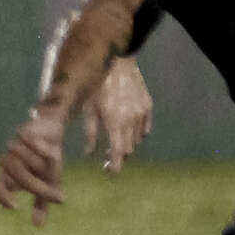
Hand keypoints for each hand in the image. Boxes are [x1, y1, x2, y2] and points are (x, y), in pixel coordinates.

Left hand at [0, 108, 69, 226]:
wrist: (51, 131)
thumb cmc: (46, 160)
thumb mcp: (47, 183)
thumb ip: (41, 203)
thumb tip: (37, 226)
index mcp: (10, 175)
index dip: (2, 197)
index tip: (16, 207)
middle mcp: (9, 162)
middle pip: (18, 177)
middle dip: (39, 188)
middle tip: (59, 198)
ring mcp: (16, 147)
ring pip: (23, 161)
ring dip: (41, 165)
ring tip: (54, 163)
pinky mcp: (25, 132)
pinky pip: (31, 143)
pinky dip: (41, 148)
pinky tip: (51, 149)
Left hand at [82, 56, 152, 174]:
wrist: (117, 60)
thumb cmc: (96, 84)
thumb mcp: (87, 107)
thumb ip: (89, 132)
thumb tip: (89, 154)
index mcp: (114, 122)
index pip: (118, 153)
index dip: (115, 167)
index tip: (111, 173)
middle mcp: (130, 120)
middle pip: (128, 149)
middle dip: (118, 157)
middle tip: (107, 159)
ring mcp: (141, 113)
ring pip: (136, 140)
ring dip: (126, 145)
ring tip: (114, 142)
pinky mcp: (147, 106)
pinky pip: (144, 128)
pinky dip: (136, 133)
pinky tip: (126, 129)